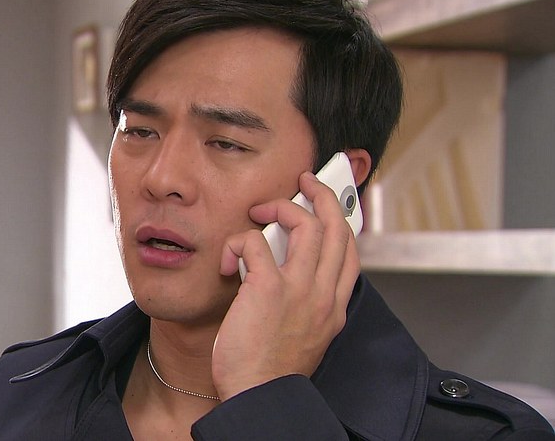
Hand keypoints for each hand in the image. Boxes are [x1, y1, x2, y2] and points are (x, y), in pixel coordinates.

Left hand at [212, 171, 360, 399]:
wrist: (259, 397)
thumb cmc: (271, 371)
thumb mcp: (304, 336)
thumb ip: (306, 305)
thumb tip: (291, 276)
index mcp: (333, 307)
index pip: (350, 252)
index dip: (342, 220)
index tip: (328, 206)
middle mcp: (323, 294)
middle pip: (337, 227)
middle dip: (323, 194)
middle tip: (305, 181)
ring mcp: (299, 289)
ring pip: (306, 224)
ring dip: (281, 207)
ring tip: (261, 212)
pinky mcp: (267, 288)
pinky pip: (255, 242)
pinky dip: (239, 242)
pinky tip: (228, 261)